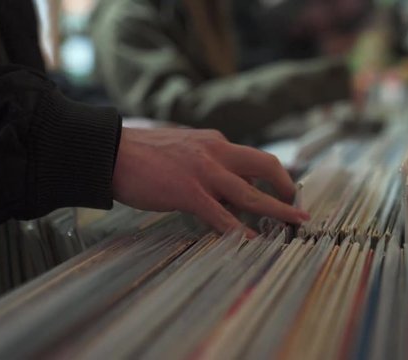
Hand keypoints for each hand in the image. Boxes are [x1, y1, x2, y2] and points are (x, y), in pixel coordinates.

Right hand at [112, 128, 308, 235]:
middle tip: (298, 206)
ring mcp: (204, 172)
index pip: (253, 157)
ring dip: (277, 211)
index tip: (284, 189)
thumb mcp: (183, 151)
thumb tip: (224, 192)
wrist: (110, 151)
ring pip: (251, 194)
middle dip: (287, 187)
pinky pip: (222, 216)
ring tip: (294, 224)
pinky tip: (251, 242)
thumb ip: (206, 166)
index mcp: (214, 142)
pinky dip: (240, 231)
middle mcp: (215, 152)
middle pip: (265, 166)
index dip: (275, 175)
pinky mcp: (189, 191)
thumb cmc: (141, 155)